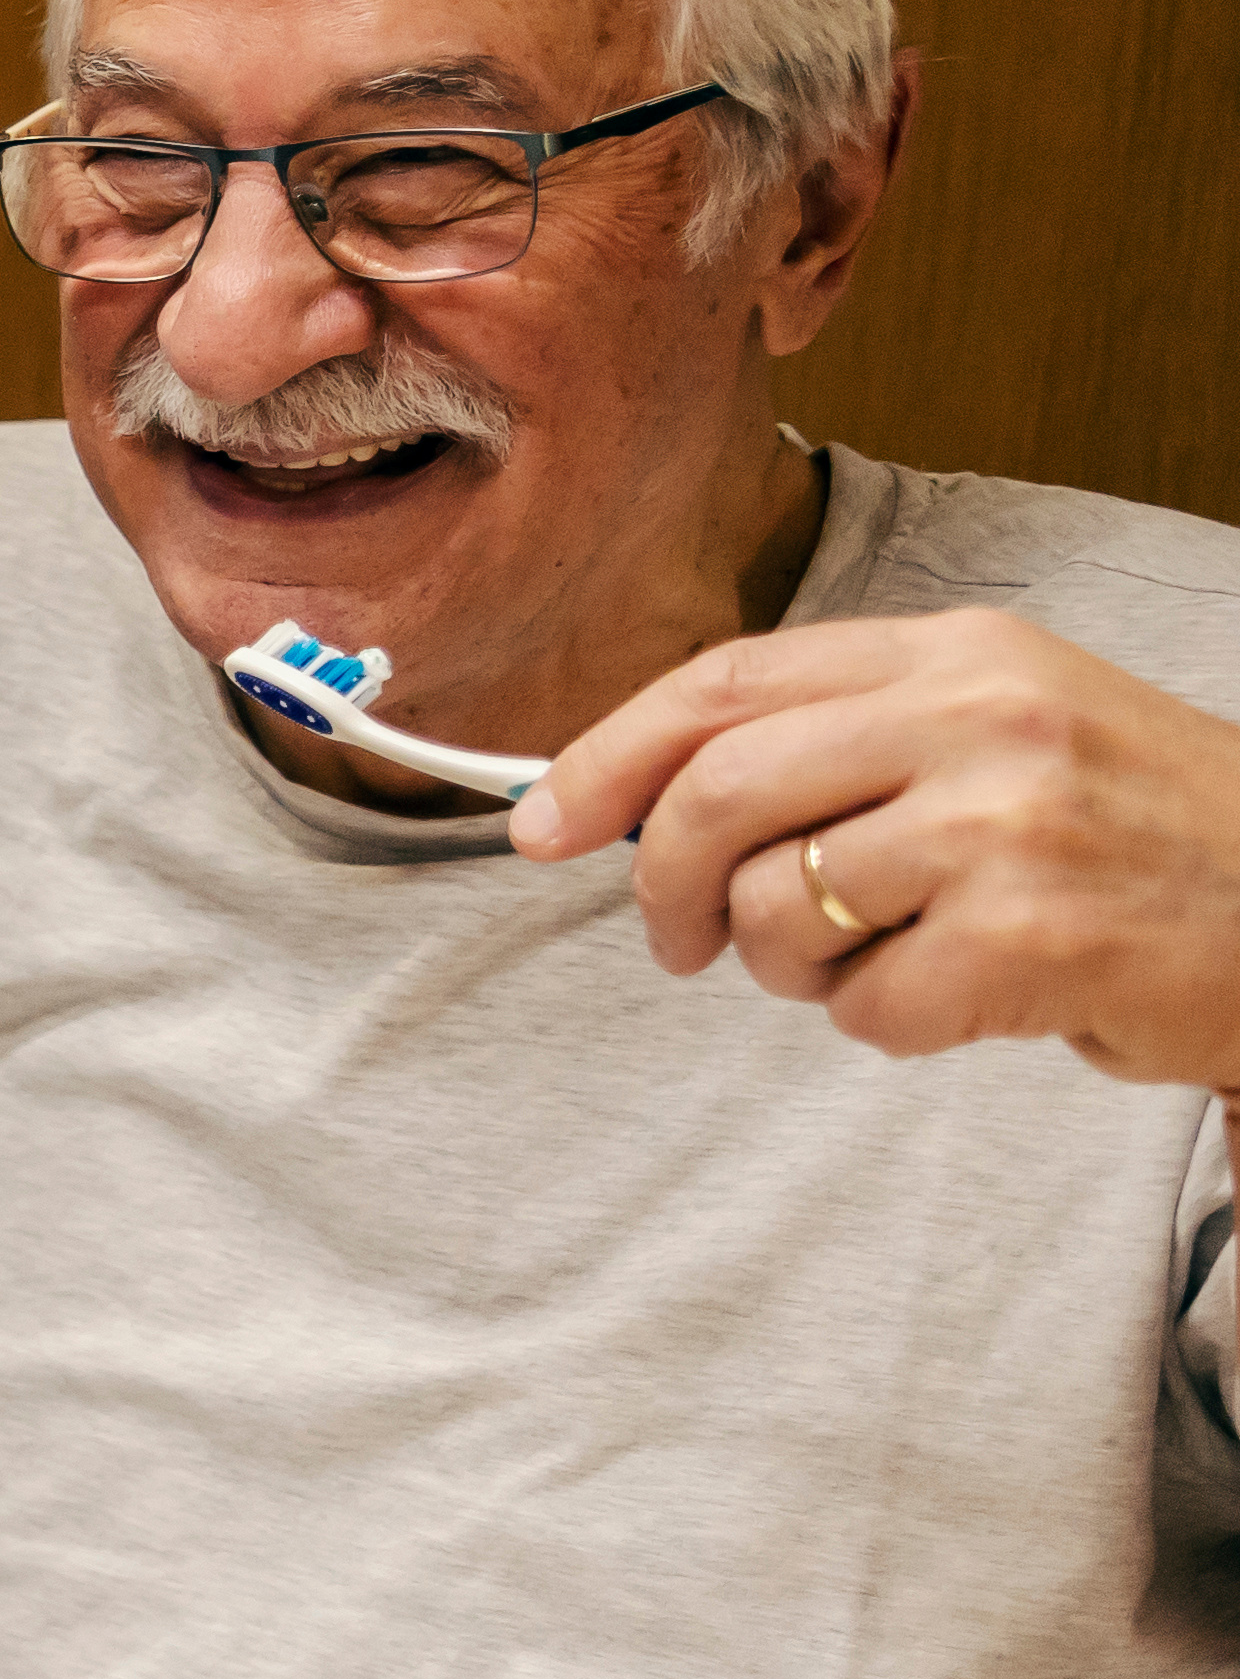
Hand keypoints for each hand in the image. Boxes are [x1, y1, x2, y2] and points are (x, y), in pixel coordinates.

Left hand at [517, 608, 1239, 1088]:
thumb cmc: (1139, 834)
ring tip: (889, 955)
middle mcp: (979, 719)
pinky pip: (864, 1008)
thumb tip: (644, 797)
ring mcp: (1005, 826)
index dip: (607, 756)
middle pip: (714, 797)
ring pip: (773, 912)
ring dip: (797, 967)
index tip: (538, 822)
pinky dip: (890, 1024)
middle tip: (678, 942)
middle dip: (661, 887)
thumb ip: (844, 741)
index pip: (724, 683)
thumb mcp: (1004, 731)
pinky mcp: (1029, 938)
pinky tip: (967, 996)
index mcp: (957, 653)